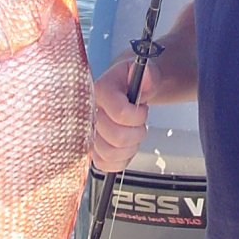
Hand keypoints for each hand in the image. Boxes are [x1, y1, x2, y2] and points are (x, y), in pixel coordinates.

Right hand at [91, 57, 157, 172]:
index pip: (120, 113)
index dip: (138, 116)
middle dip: (136, 133)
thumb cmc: (132, 82)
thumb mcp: (144, 73)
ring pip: (109, 153)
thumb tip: (147, 74)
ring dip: (129, 148)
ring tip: (132, 134)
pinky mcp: (92, 149)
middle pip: (116, 137)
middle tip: (139, 123)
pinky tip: (125, 147)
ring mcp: (88, 132)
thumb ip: (150, 75)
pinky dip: (119, 160)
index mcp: (99, 91)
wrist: (125, 89)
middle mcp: (89, 112)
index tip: (142, 109)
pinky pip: (103, 164)